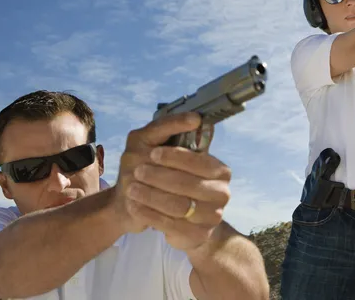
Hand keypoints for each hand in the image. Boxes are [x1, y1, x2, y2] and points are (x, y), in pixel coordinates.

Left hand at [114, 113, 230, 251]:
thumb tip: (195, 118)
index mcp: (221, 171)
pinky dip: (148, 213)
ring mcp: (211, 217)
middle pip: (188, 184)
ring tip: (132, 188)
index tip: (153, 153)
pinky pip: (169, 225)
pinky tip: (135, 205)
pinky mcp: (197, 235)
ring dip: (151, 195)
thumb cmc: (168, 176)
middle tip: (136, 171)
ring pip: (178, 206)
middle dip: (159, 177)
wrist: (169, 214)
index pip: (201, 162)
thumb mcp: (167, 150)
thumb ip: (176, 131)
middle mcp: (222, 193)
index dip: (176, 157)